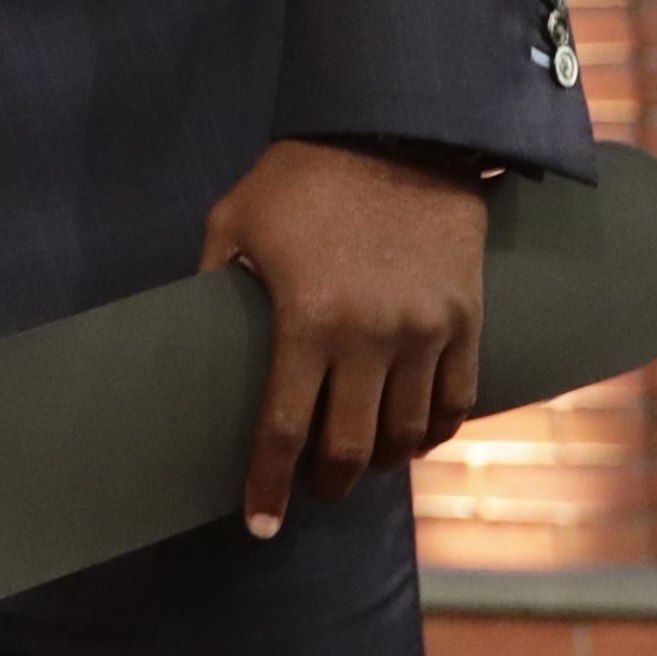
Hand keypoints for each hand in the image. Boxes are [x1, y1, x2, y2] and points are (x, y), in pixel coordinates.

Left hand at [197, 138, 489, 535]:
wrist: (399, 131)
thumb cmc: (302, 177)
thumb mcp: (233, 222)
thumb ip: (210, 282)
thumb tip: (188, 338)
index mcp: (306, 320)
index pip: (282, 430)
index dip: (268, 486)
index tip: (259, 524)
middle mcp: (372, 338)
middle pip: (350, 448)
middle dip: (327, 483)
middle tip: (312, 492)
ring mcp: (427, 332)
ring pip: (408, 434)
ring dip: (379, 460)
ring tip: (358, 462)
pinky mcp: (468, 321)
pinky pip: (456, 403)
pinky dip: (433, 432)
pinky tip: (411, 438)